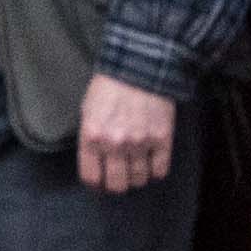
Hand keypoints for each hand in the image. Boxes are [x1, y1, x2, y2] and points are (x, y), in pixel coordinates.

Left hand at [73, 75, 178, 194]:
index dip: (95, 183)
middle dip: (117, 183)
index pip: (91, 177)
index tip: (100, 180)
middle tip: (120, 175)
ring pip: (139, 179)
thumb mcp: (88, 110)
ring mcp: (140, 144)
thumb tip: (95, 160)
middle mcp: (115, 145)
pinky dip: (156, 171)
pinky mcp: (162, 140)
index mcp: (92, 136)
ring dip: (137, 176)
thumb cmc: (109, 86)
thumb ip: (90, 137)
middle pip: (117, 185)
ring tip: (137, 165)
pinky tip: (153, 162)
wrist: (140, 66)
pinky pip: (160, 171)